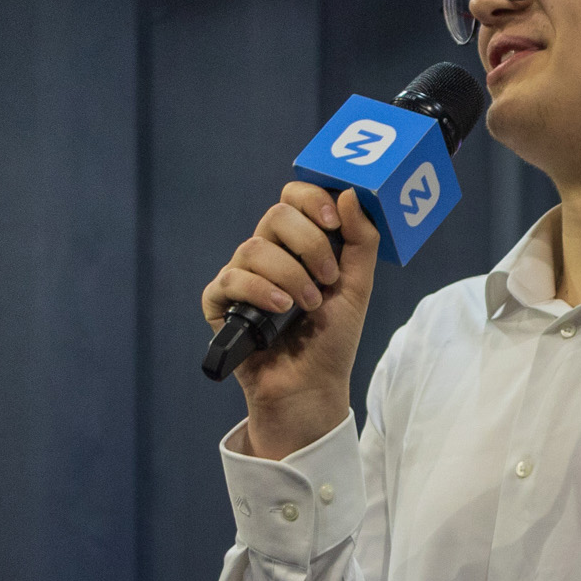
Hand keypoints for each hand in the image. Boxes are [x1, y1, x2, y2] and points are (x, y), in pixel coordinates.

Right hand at [201, 181, 380, 455]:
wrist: (311, 386)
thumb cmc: (331, 339)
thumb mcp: (357, 287)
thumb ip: (360, 241)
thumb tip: (351, 193)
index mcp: (298, 244)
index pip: (294, 199)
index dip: (311, 200)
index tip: (333, 222)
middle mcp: (268, 254)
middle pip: (276, 215)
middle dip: (308, 243)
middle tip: (328, 278)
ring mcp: (242, 276)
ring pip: (254, 248)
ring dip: (289, 275)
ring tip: (308, 306)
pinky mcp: (220, 303)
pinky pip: (230, 280)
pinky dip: (258, 290)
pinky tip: (279, 309)